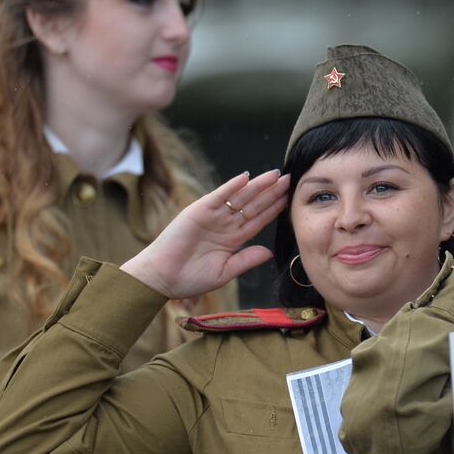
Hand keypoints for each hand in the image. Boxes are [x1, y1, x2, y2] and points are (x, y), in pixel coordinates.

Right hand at [122, 171, 289, 299]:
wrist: (163, 278)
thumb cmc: (191, 279)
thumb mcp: (225, 271)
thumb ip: (246, 260)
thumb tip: (269, 252)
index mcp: (233, 239)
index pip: (258, 220)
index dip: (274, 209)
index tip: (290, 199)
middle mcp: (225, 224)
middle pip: (253, 205)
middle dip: (271, 193)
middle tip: (289, 179)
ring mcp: (213, 216)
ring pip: (240, 197)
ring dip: (257, 185)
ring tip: (274, 174)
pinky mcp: (198, 211)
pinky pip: (218, 196)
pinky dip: (231, 186)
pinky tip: (246, 178)